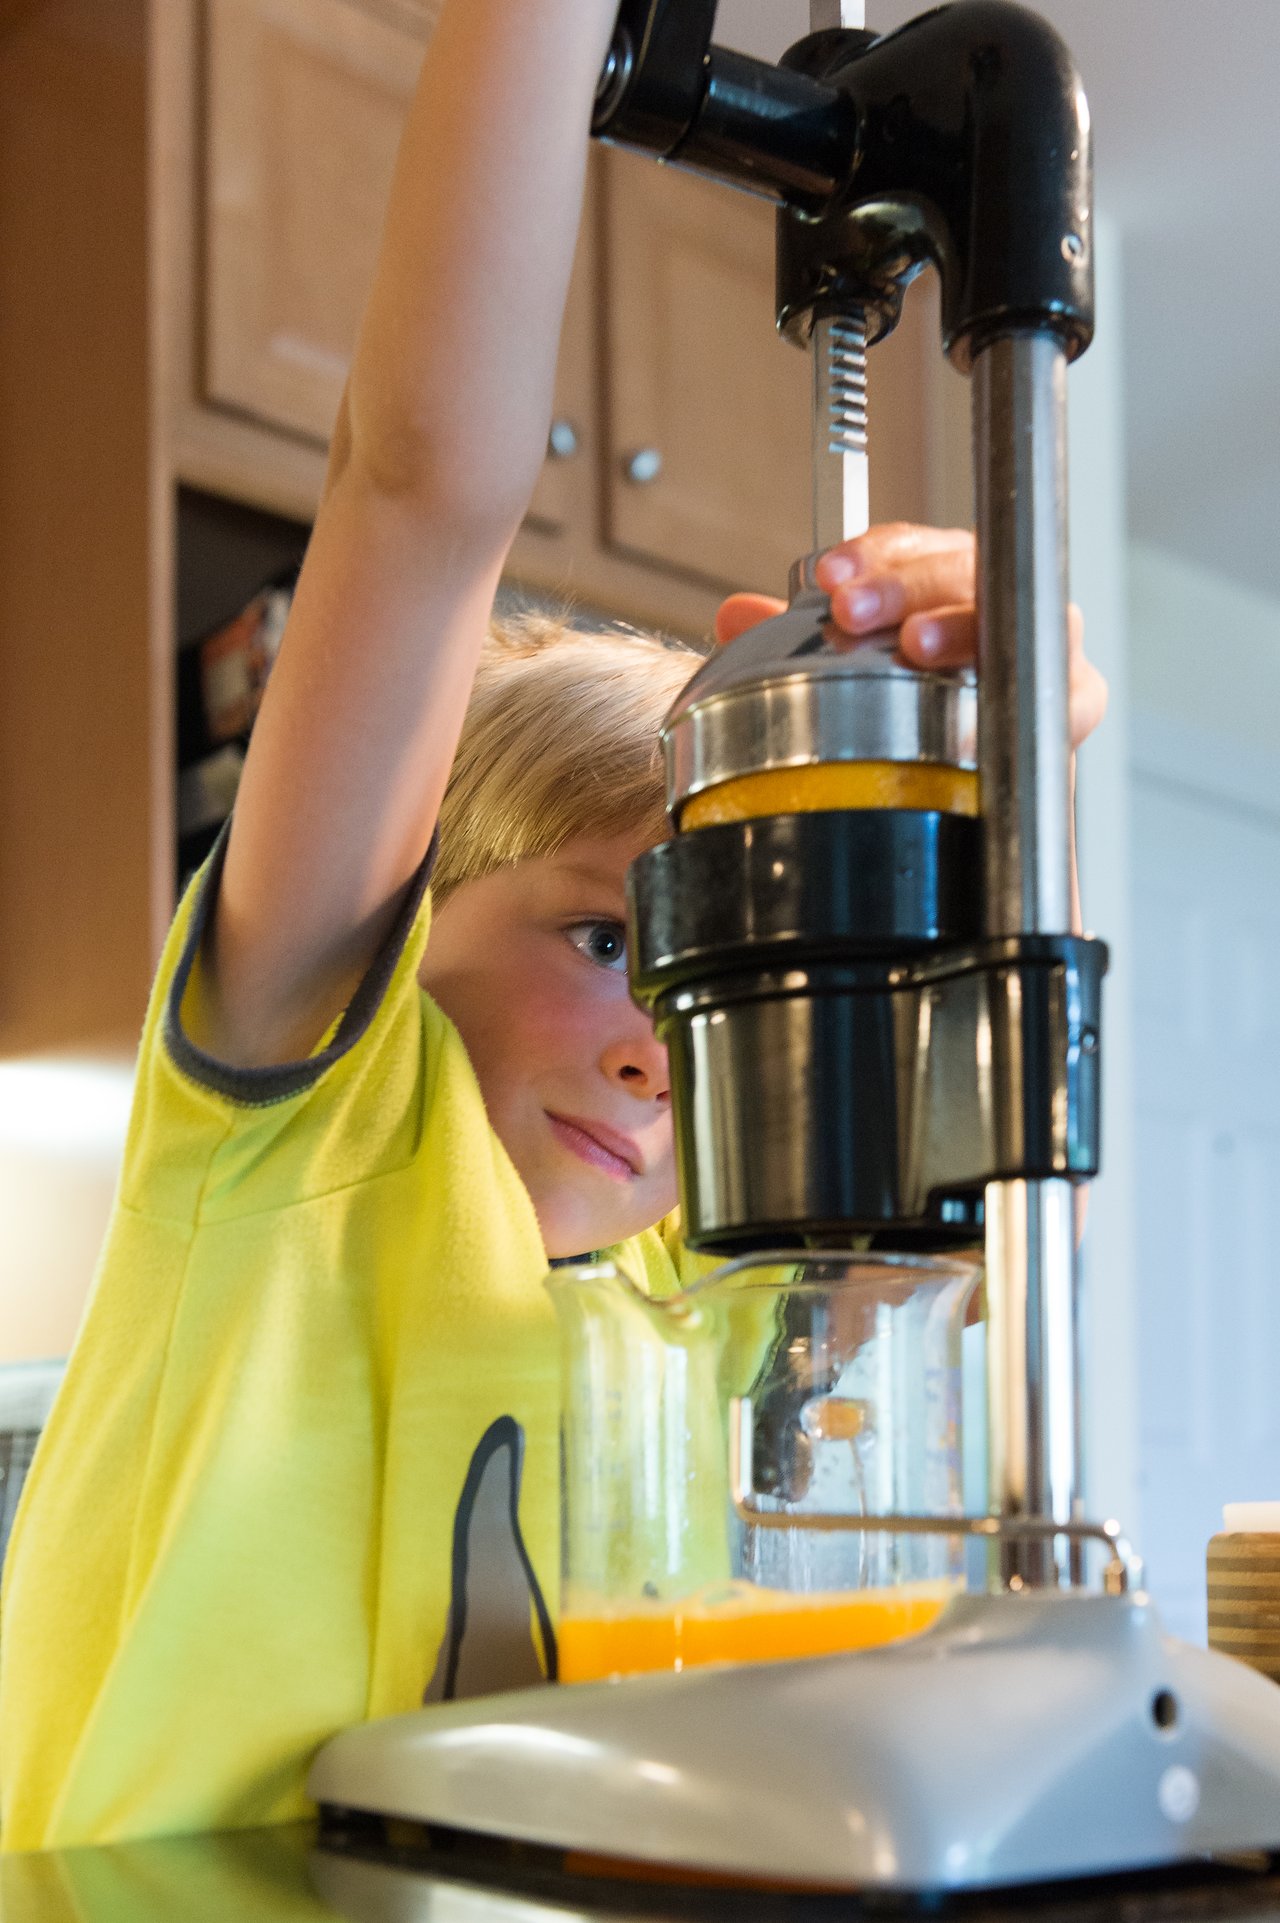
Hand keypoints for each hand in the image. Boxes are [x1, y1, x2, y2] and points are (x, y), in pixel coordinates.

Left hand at [715, 523, 1107, 751]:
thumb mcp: (847, 667)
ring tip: (917, 644)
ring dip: (962, 625)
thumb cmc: (913, 710)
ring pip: (1014, 616)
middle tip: (854, 609)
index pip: (916, 547)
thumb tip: (736, 614)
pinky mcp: (1074, 702)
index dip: (875, 553)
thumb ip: (794, 635)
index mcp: (950, 580)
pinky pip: (1063, 695)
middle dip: (906, 584)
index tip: (831, 574)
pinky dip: (1019, 702)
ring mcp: (1045, 647)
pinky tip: (973, 720)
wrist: (976, 783)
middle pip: (967, 569)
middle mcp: (1003, 601)